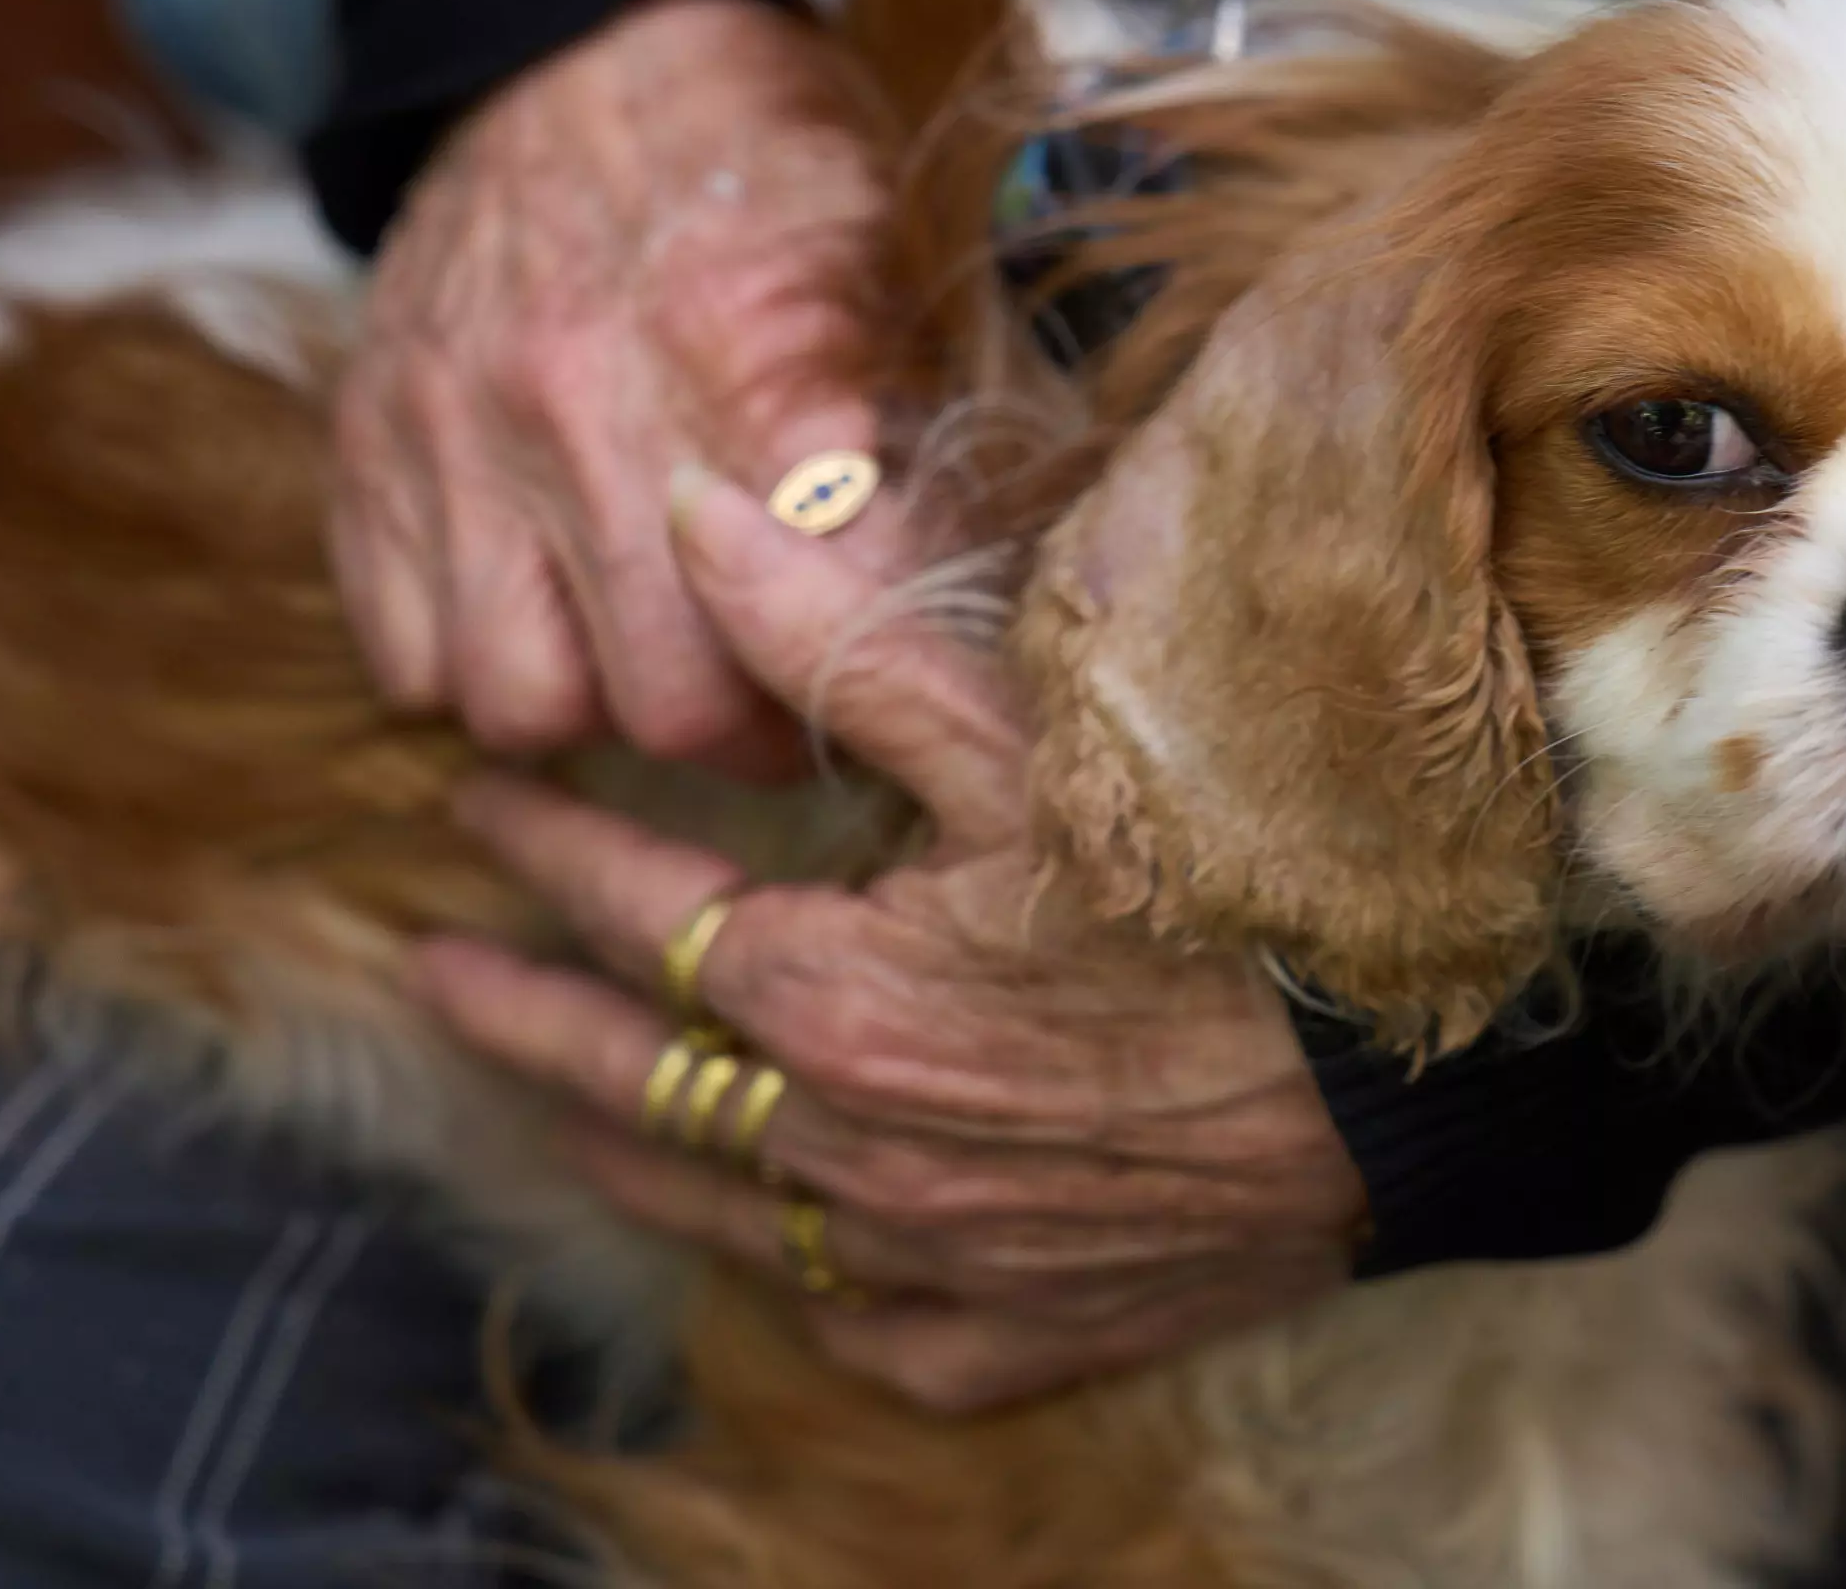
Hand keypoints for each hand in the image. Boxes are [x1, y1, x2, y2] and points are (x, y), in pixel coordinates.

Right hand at [333, 0, 886, 774]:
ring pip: (520, 704)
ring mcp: (452, 435)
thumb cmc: (756, 151)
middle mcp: (574, 401)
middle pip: (666, 701)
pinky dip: (479, 668)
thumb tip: (957, 583)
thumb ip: (914, 412)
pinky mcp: (366, 452)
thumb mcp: (879, 239)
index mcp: (733, 341)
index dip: (864, 665)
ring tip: (658, 663)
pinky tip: (551, 613)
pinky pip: (405, 657)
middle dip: (743, 734)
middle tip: (784, 702)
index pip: (814, 599)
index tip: (888, 666)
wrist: (562, 39)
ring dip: (600, 711)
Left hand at [411, 467, 1368, 1412]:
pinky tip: (780, 1245)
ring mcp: (918, 1258)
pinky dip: (800, 1275)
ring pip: (717, 1213)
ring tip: (553, 1105)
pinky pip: (857, 1317)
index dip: (546, 846)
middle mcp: (845, 1143)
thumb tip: (691, 512)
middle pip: (632, 1079)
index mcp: (832, 991)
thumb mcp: (1030, 731)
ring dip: (620, 1146)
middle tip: (437, 974)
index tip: (478, 802)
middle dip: (517, 1015)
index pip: (639, 906)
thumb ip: (839, 631)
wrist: (1408, 1075)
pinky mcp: (1005, 1332)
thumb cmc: (1223, 882)